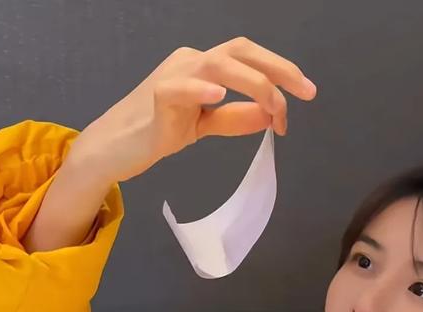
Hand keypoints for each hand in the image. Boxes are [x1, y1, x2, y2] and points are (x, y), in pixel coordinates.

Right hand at [71, 37, 316, 184]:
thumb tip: (269, 116)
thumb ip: (235, 118)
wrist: (116, 148)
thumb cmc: (156, 132)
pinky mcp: (157, 97)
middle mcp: (191, 61)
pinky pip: (181, 87)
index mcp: (203, 67)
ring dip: (254, 83)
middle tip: (305, 92)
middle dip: (278, 69)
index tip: (305, 94)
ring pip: (219, 64)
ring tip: (276, 108)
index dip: (280, 72)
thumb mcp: (204, 126)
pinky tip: (219, 96)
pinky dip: (201, 89)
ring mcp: (173, 75)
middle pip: (240, 52)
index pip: (248, 58)